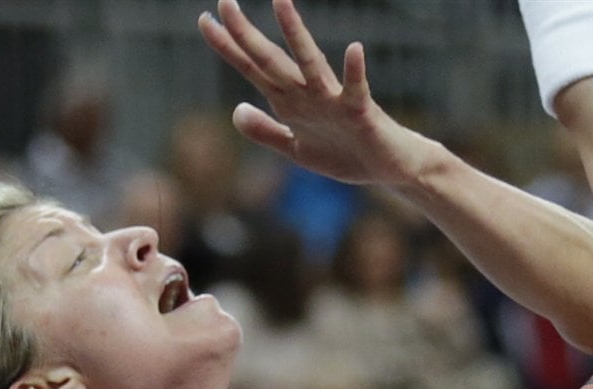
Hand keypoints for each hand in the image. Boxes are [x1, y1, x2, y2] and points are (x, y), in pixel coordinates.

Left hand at [198, 0, 428, 186]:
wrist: (388, 169)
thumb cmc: (347, 154)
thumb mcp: (297, 149)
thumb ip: (267, 132)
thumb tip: (236, 111)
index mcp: (291, 103)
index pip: (253, 69)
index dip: (228, 48)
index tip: (204, 21)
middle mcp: (309, 94)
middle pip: (271, 61)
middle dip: (247, 35)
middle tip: (224, 2)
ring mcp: (334, 100)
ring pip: (310, 64)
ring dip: (296, 35)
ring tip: (281, 3)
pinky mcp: (360, 112)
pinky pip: (356, 89)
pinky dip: (355, 71)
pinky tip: (354, 49)